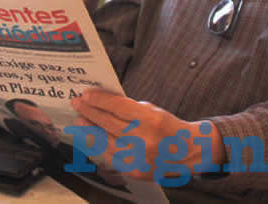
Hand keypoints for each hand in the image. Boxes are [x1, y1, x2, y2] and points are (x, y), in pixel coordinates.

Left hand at [71, 89, 224, 180]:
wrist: (189, 152)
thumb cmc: (170, 128)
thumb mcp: (153, 110)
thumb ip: (130, 107)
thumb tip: (104, 102)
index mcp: (151, 120)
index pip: (118, 107)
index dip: (99, 100)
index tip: (86, 95)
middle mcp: (144, 139)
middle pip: (109, 123)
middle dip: (91, 112)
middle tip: (78, 104)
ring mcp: (139, 157)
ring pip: (106, 141)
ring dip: (91, 129)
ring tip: (81, 120)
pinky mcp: (135, 170)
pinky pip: (111, 156)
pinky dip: (100, 146)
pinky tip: (93, 138)